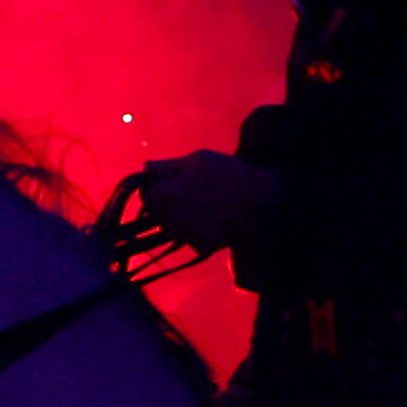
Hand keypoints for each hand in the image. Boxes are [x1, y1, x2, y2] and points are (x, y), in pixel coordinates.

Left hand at [127, 150, 278, 256]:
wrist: (261, 202)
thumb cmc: (227, 174)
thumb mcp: (197, 159)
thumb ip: (167, 166)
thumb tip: (145, 169)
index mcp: (162, 195)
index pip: (146, 193)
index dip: (158, 186)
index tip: (175, 181)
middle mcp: (167, 220)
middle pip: (156, 213)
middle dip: (167, 203)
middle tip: (191, 193)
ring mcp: (184, 236)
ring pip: (172, 226)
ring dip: (181, 217)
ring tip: (205, 204)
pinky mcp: (199, 247)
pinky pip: (190, 237)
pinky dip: (197, 229)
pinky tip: (214, 217)